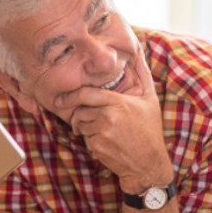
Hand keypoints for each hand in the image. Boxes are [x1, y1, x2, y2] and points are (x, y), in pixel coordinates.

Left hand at [58, 47, 172, 192]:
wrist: (149, 164)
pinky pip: (85, 140)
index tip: (60, 99)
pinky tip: (107, 144)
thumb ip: (142, 72)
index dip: (70, 96)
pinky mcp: (98, 148)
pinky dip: (92, 142)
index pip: (86, 94)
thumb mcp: (150, 99)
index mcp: (118, 103)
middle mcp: (108, 117)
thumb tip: (138, 49)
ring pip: (81, 126)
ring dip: (86, 129)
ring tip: (103, 132)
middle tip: (83, 119)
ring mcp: (102, 134)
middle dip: (79, 115)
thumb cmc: (150, 129)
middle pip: (79, 111)